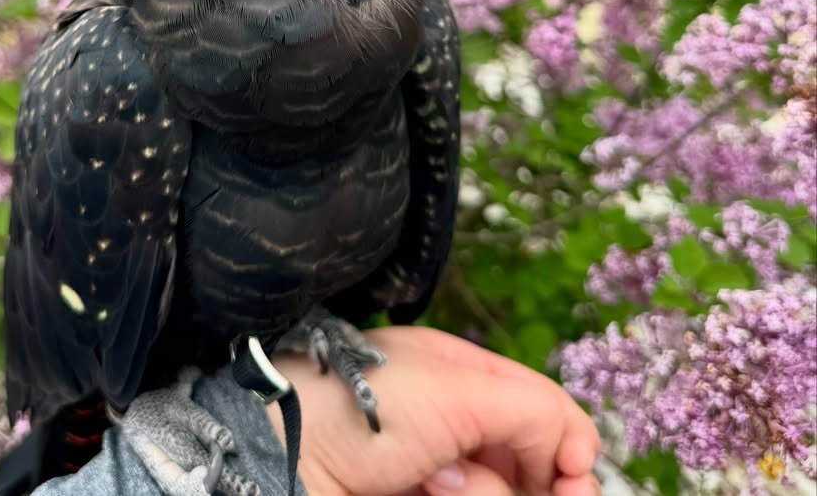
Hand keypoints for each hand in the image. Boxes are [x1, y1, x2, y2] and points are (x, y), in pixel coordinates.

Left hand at [267, 326, 600, 495]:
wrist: (285, 460)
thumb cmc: (363, 408)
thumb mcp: (457, 388)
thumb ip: (530, 408)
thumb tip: (576, 449)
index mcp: (463, 376)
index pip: (542, 409)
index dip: (569, 444)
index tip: (576, 476)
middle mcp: (454, 428)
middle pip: (530, 465)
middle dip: (538, 480)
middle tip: (546, 493)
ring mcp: (436, 478)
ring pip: (500, 493)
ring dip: (485, 491)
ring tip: (436, 486)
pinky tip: (426, 494)